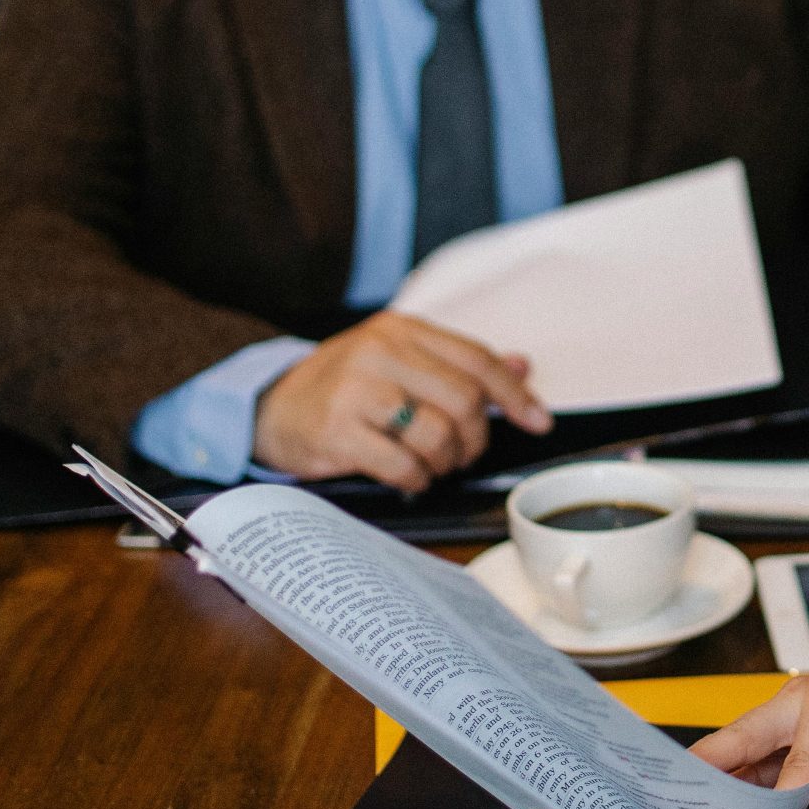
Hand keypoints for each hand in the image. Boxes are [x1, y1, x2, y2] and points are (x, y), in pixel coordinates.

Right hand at [252, 311, 550, 491]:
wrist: (269, 408)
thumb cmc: (344, 388)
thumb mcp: (399, 362)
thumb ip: (457, 365)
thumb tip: (523, 367)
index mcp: (401, 330)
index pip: (477, 359)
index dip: (515, 395)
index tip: (538, 422)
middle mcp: (380, 352)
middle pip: (465, 399)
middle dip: (476, 437)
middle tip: (464, 452)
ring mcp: (357, 390)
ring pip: (438, 433)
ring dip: (446, 461)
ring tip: (433, 464)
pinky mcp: (337, 430)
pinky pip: (402, 464)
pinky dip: (416, 478)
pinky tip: (407, 475)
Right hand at [692, 669, 808, 808]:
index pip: (798, 754)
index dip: (776, 795)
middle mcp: (800, 701)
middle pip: (742, 740)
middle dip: (706, 776)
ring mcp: (787, 721)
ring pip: (738, 757)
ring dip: (714, 790)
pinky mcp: (782, 743)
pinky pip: (750, 770)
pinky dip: (732, 795)